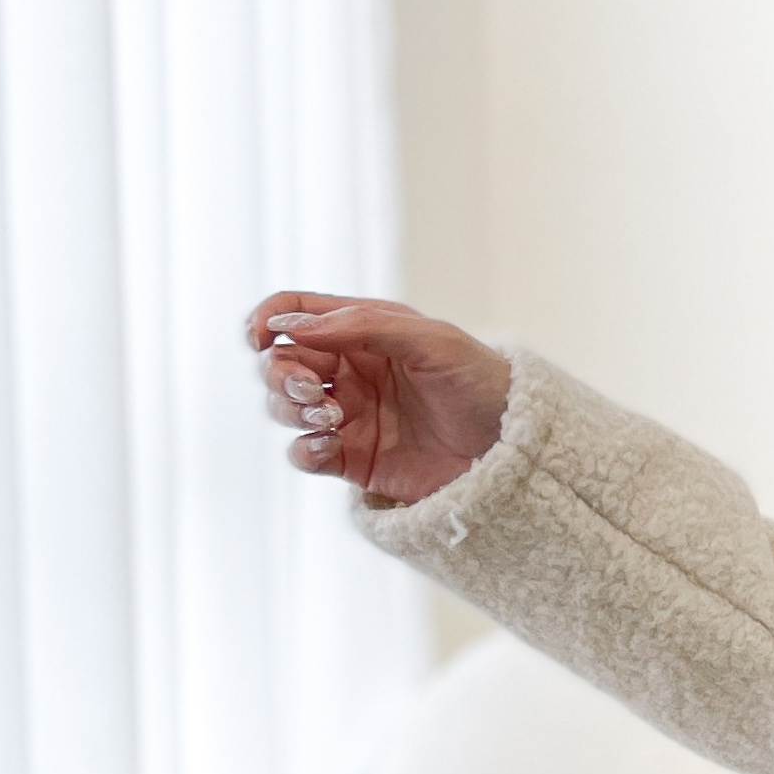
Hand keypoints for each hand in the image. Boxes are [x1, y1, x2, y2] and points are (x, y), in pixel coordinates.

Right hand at [244, 290, 509, 504]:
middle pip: (280, 362)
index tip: (260, 337)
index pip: (295, 313)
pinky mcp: (353, 460)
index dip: (267, 320)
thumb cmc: (481, 382)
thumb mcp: (430, 341)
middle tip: (313, 391)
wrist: (513, 449)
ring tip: (328, 417)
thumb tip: (291, 326)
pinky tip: (328, 445)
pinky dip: (303, 449)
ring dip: (289, 410)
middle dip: (280, 374)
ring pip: (284, 407)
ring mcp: (349, 415)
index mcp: (364, 330)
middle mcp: (350, 371)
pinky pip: (303, 453)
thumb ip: (362, 327)